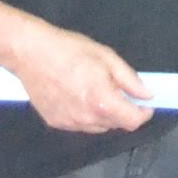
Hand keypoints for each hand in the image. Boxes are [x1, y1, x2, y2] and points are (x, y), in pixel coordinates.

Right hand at [6, 19, 152, 132]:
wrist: (31, 53)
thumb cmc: (69, 50)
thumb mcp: (107, 58)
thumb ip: (129, 80)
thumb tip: (145, 94)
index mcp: (101, 101)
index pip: (131, 122)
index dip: (143, 115)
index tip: (145, 106)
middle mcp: (86, 118)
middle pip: (115, 125)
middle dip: (122, 111)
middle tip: (117, 90)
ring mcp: (69, 123)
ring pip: (97, 127)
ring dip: (104, 114)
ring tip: (95, 90)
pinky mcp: (55, 122)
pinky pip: (79, 124)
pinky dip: (85, 115)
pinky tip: (78, 95)